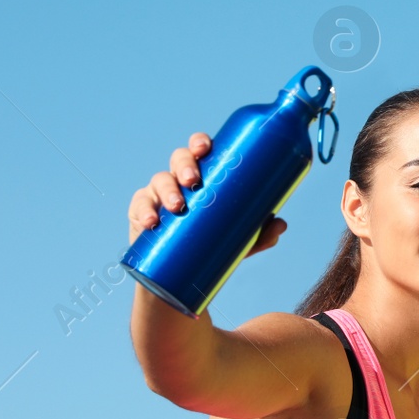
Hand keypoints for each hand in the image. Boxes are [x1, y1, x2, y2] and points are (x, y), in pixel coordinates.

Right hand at [127, 132, 288, 254]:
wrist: (182, 276)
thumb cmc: (213, 245)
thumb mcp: (240, 240)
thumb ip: (259, 233)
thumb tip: (280, 224)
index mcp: (204, 176)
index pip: (200, 150)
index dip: (200, 142)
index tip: (205, 148)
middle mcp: (179, 179)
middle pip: (179, 159)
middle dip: (185, 165)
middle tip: (194, 181)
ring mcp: (158, 194)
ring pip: (159, 180)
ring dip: (167, 190)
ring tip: (178, 207)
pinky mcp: (141, 213)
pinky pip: (138, 206)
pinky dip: (143, 212)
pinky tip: (150, 222)